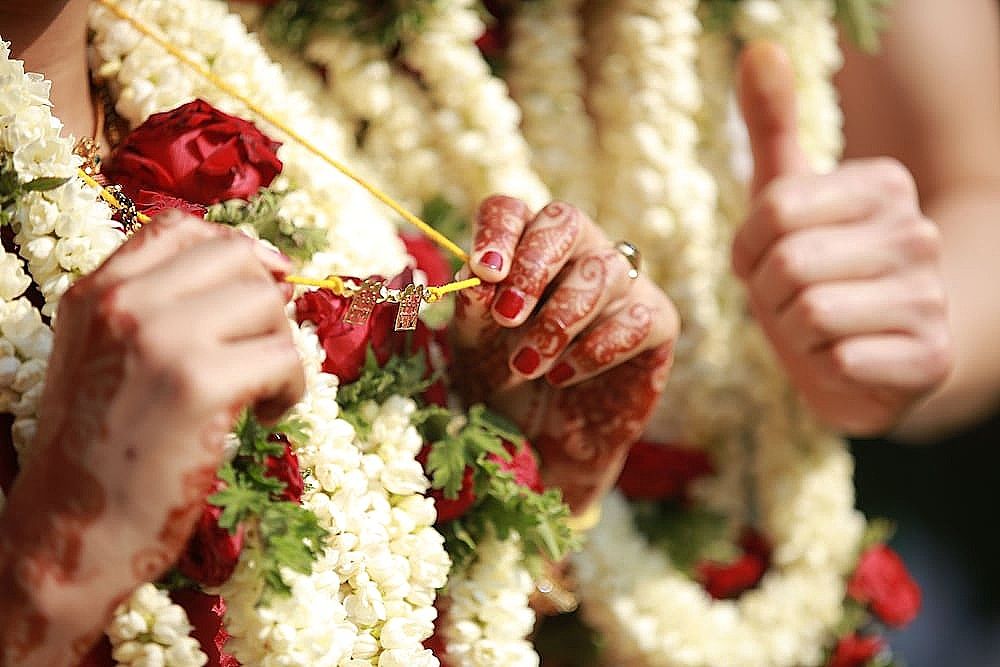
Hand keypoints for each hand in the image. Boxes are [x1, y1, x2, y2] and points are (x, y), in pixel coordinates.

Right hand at [0, 212, 303, 665]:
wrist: (74, 534)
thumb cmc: (104, 452)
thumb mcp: (109, 360)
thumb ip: (162, 310)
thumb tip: (267, 273)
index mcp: (96, 292)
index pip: (181, 227)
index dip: (238, 249)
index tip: (267, 282)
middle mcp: (123, 303)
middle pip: (237, 256)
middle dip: (268, 301)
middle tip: (265, 351)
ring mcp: (160, 339)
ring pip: (267, 301)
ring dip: (283, 347)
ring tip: (265, 393)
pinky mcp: (198, 384)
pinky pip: (284, 355)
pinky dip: (292, 388)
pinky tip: (268, 417)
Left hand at [451, 196, 677, 512]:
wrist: (542, 443)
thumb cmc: (502, 381)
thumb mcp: (474, 348)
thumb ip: (472, 310)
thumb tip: (476, 276)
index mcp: (522, 247)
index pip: (512, 211)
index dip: (499, 232)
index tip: (485, 272)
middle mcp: (576, 253)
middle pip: (566, 221)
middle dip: (535, 266)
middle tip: (507, 315)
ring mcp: (621, 284)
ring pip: (603, 270)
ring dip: (560, 320)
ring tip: (528, 366)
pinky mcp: (656, 322)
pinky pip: (636, 318)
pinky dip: (597, 349)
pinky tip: (566, 376)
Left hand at [733, 42, 952, 435]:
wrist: (862, 358)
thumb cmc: (815, 272)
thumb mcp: (785, 199)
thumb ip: (772, 125)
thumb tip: (758, 49)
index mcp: (884, 184)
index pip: (774, 209)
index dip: (748, 249)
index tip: (765, 261)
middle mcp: (919, 232)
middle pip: (790, 262)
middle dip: (767, 295)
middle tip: (789, 303)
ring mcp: (933, 296)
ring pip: (811, 313)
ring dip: (791, 334)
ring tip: (815, 331)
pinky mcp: (932, 357)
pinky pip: (839, 360)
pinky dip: (821, 368)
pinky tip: (841, 360)